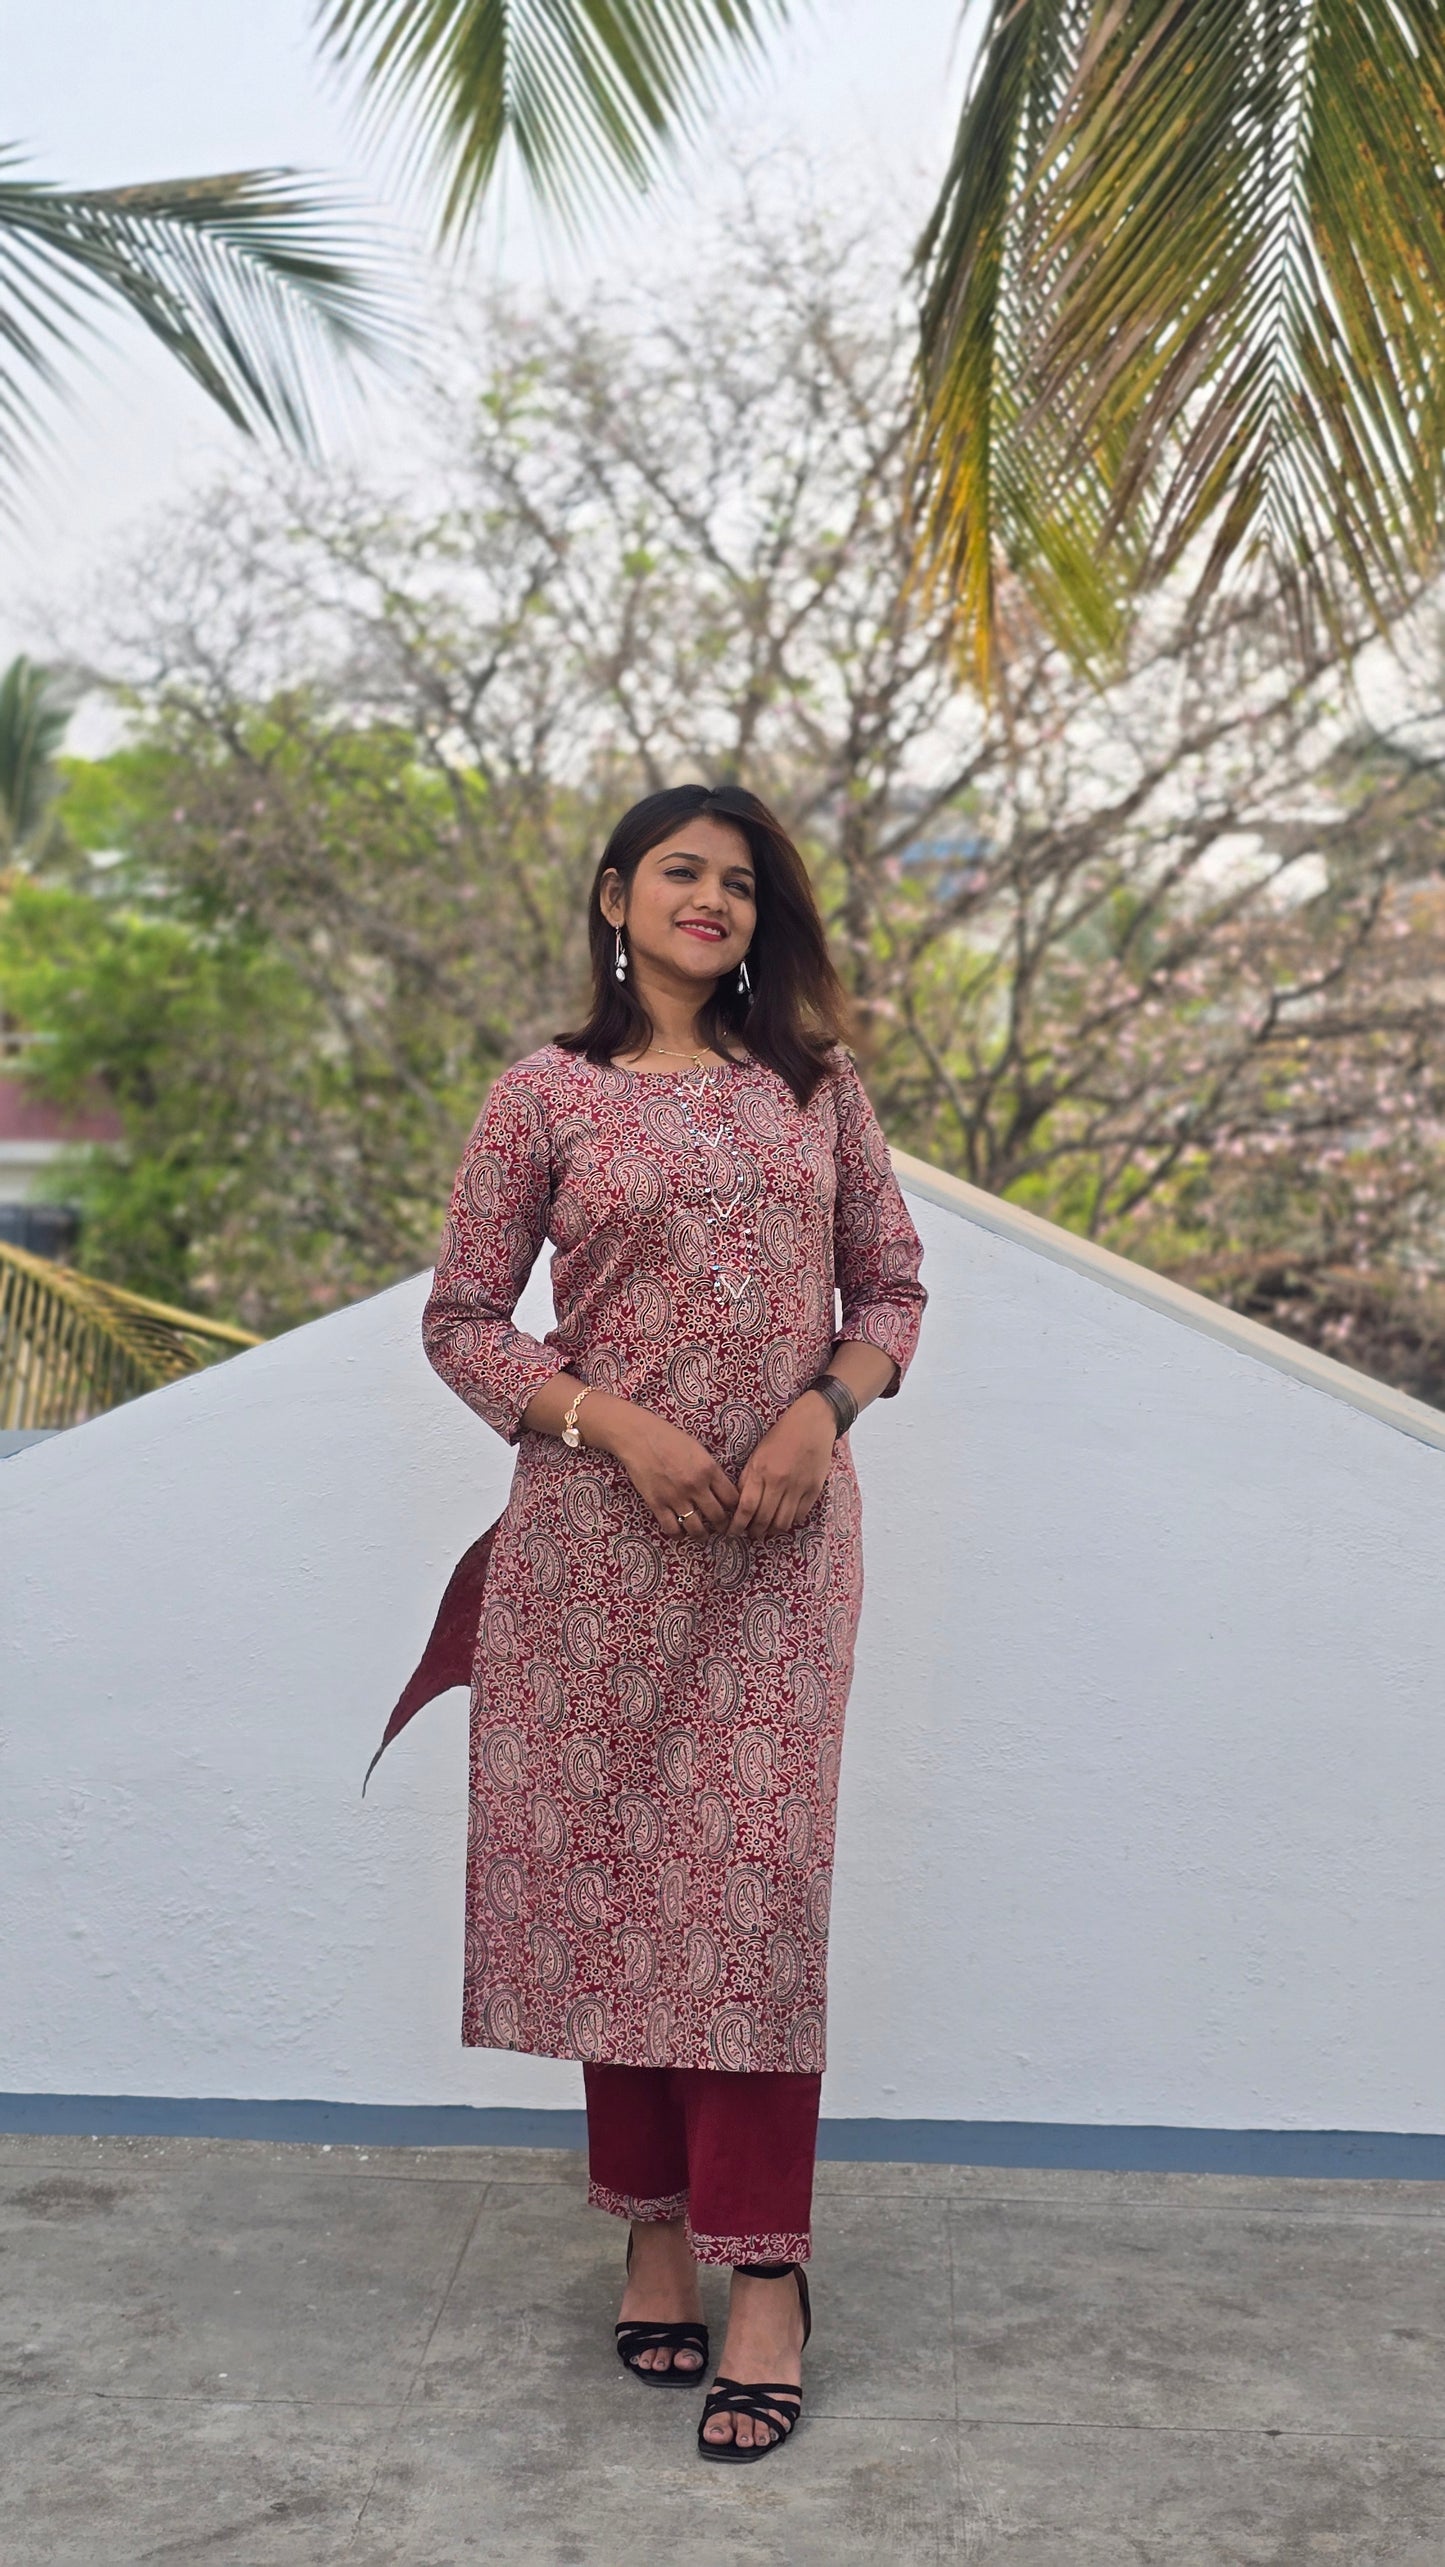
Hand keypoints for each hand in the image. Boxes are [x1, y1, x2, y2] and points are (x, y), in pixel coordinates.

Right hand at [600, 1404, 739, 1541]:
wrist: (639, 1437)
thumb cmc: (669, 1438)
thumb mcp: (699, 1450)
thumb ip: (711, 1470)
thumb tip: (721, 1490)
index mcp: (709, 1470)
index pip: (732, 1499)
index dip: (736, 1509)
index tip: (733, 1512)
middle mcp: (695, 1486)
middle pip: (718, 1517)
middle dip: (723, 1526)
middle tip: (722, 1528)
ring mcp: (676, 1497)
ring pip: (697, 1528)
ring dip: (703, 1535)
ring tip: (703, 1535)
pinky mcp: (657, 1504)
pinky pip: (672, 1528)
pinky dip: (679, 1535)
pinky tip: (681, 1534)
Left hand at [728, 1392, 835, 1540]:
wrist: (813, 1423)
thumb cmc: (781, 1436)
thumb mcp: (758, 1454)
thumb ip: (748, 1478)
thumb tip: (739, 1502)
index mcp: (761, 1471)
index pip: (746, 1507)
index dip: (738, 1525)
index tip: (732, 1532)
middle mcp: (779, 1482)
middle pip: (764, 1519)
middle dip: (754, 1532)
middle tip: (750, 1534)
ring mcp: (799, 1487)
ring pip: (783, 1522)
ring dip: (772, 1531)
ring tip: (766, 1530)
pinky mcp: (814, 1490)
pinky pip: (800, 1515)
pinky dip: (790, 1522)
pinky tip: (783, 1519)